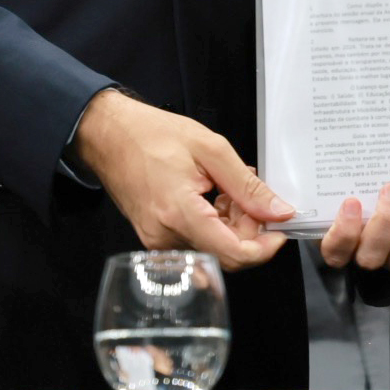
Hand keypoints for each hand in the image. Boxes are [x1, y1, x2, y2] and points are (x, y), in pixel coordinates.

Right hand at [74, 89, 291, 268]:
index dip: (264, 248)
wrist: (109, 136)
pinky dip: (213, 225)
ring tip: (230, 190)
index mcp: (180, 213)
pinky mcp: (155, 238)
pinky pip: (195, 242)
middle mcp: (165, 236)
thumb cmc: (151, 135)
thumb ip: (247, 186)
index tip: (280, 230)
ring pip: (212, 249)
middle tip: (252, 196)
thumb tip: (278, 211)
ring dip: (231, 226)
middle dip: (249, 231)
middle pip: (225, 255)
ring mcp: (157, 241)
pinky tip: (214, 198)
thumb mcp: (210, 149)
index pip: (233, 254)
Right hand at [317, 182, 389, 271]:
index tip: (351, 202)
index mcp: (342, 243)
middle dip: (384, 222)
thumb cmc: (351, 198)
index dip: (343, 231)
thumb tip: (332, 142)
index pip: (336, 248)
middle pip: (372, 254)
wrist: (377, 213)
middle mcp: (368, 254)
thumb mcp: (339, 194)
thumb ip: (330, 179)